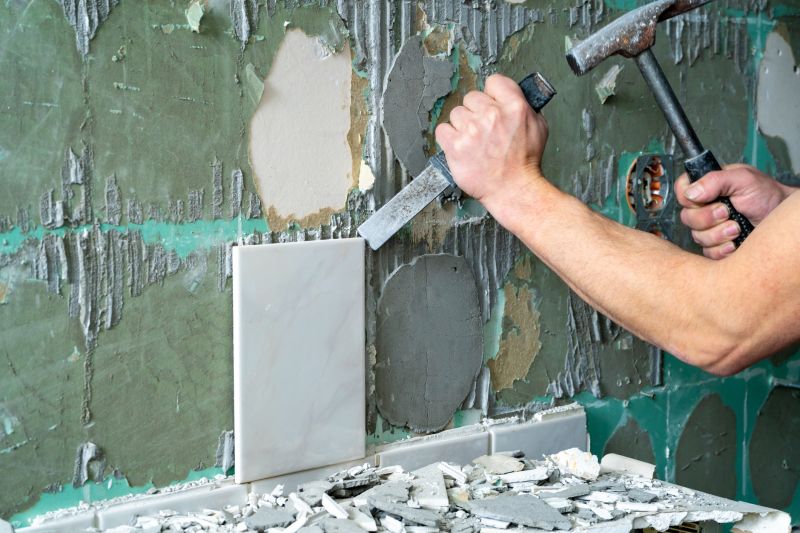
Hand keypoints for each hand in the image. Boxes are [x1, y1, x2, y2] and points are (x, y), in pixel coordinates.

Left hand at [434, 74, 548, 221]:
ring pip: (457, 114)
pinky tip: (460, 146)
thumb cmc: (525, 162)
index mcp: (514, 106)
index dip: (492, 94)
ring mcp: (471, 130)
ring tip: (474, 142)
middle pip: (471, 97)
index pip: (494, 81)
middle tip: (484, 130)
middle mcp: (492, 115)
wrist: (512, 189)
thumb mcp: (538, 127)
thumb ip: (524, 106)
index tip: (491, 103)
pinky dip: (448, 138)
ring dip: (462, 126)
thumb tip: (511, 95)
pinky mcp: (455, 146)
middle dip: (476, 112)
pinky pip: (442, 130)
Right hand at [675, 164, 793, 258]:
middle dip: (709, 218)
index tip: (706, 199)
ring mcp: (709, 228)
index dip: (689, 198)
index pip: (681, 191)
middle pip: (686, 218)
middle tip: (728, 212)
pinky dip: (723, 248)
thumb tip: (691, 192)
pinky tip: (735, 242)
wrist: (780, 218)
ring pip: (697, 237)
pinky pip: (708, 252)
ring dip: (719, 234)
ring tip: (737, 227)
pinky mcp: (716, 245)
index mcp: (706, 188)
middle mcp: (704, 208)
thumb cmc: (766, 195)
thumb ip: (715, 180)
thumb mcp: (742, 179)